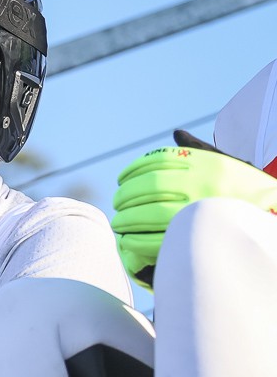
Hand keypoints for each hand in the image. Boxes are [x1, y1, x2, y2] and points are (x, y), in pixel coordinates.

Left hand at [111, 131, 276, 289]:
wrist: (276, 217)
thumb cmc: (248, 191)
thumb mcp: (228, 164)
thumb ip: (199, 150)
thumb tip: (177, 134)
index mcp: (206, 165)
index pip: (157, 162)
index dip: (133, 171)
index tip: (121, 180)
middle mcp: (202, 184)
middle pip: (148, 187)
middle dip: (125, 196)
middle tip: (116, 204)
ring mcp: (199, 211)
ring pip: (148, 213)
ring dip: (127, 219)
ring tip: (119, 223)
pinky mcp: (196, 238)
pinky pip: (156, 239)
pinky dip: (136, 241)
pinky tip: (128, 241)